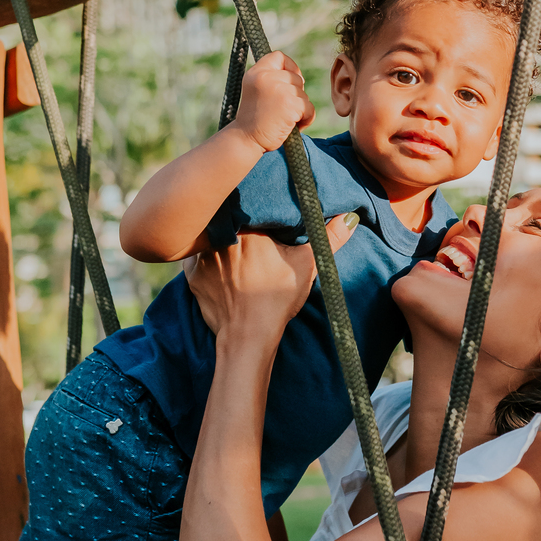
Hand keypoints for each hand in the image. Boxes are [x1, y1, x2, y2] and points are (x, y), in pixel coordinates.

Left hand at [186, 212, 356, 342]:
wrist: (247, 336)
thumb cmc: (278, 299)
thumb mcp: (308, 264)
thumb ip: (328, 237)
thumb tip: (350, 217)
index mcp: (247, 226)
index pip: (251, 204)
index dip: (259, 204)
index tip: (266, 214)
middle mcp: (219, 235)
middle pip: (229, 217)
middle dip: (239, 220)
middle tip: (252, 228)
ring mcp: (201, 255)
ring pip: (211, 235)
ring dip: (221, 237)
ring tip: (236, 246)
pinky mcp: (191, 273)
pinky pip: (197, 255)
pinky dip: (208, 257)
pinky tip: (221, 264)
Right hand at [231, 52, 314, 153]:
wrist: (246, 140)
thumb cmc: (254, 120)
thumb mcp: (257, 91)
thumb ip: (272, 79)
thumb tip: (298, 75)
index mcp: (256, 72)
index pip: (279, 56)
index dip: (290, 67)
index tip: (289, 83)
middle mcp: (266, 77)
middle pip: (296, 77)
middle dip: (295, 94)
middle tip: (282, 110)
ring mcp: (279, 89)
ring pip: (303, 94)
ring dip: (299, 109)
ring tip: (284, 120)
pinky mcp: (290, 103)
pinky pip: (309, 108)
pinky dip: (306, 119)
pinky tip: (292, 126)